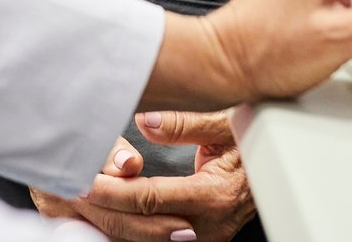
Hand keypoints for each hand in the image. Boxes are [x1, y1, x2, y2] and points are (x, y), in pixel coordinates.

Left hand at [31, 122, 254, 241]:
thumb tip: (147, 122)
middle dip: (104, 210)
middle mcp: (210, 225)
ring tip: (83, 201)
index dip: (113, 190)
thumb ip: (185, 123)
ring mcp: (206, 236)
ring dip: (115, 222)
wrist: (279, 164)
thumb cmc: (254, 138)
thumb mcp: (224, 122)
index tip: (84, 178)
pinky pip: (160, 239)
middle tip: (71, 190)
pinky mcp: (201, 237)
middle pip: (143, 226)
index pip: (150, 199)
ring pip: (150, 239)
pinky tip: (108, 214)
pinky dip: (132, 228)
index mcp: (214, 195)